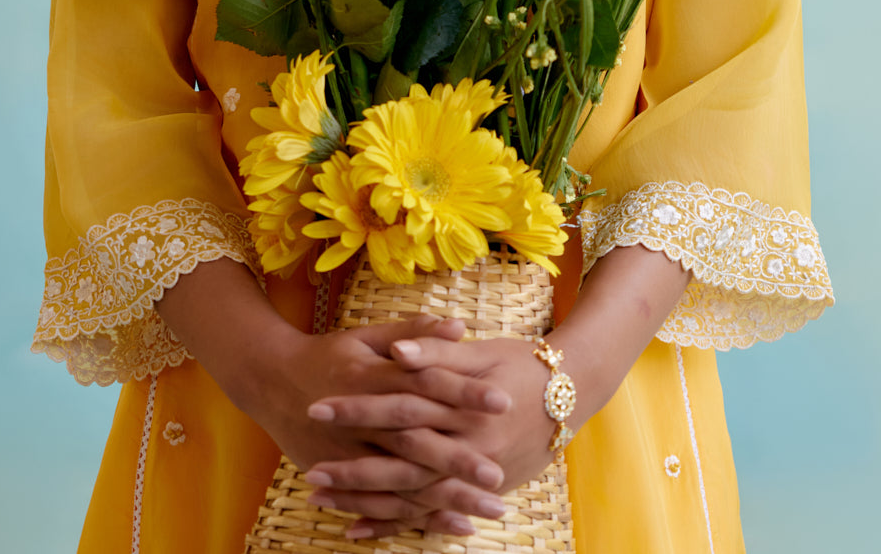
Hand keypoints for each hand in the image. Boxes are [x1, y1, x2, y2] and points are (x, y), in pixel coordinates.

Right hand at [154, 258, 511, 537]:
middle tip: (498, 475)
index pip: (425, 383)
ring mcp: (348, 454)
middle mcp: (361, 420)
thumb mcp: (368, 335)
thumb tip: (459, 326)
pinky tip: (452, 527)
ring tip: (489, 510)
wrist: (271, 381)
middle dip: (458, 461)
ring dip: (446, 499)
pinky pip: (381, 505)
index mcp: (371, 376)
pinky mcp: (339, 477)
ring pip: (403, 482)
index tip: (502, 399)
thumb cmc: (329, 354)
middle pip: (415, 442)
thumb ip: (413, 333)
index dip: (463, 391)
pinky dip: (416, 519)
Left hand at [302, 244, 692, 540]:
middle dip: (353, 468)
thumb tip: (397, 351)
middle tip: (309, 473)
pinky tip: (358, 531)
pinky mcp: (479, 489)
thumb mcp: (480, 351)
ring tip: (322, 501)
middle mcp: (468, 446)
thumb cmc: (521, 362)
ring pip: (411, 494)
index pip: (398, 407)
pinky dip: (395, 524)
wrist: (571, 389)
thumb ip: (436, 350)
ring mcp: (474, 474)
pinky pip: (431, 513)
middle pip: (400, 460)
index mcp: (462, 406)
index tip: (317, 408)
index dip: (358, 409)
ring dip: (365, 500)